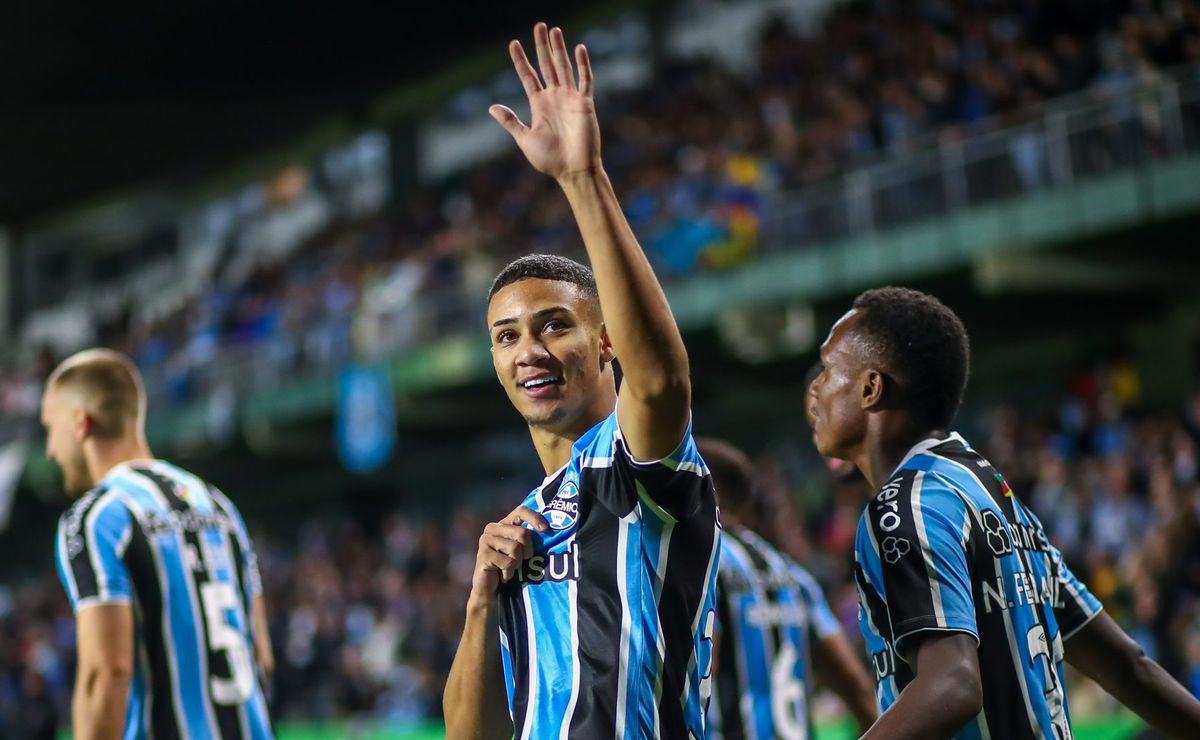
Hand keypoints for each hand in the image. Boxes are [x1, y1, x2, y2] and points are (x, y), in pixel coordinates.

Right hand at [469, 505, 548, 601]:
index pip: (521, 511)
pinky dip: (509, 572)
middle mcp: (493, 528)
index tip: (545, 529)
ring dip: (517, 564)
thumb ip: (529, 539)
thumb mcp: (521, 551)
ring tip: (509, 569)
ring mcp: (485, 540)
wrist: (491, 590)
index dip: (534, 518)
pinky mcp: (483, 554)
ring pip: (515, 548)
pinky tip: (502, 575)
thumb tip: (548, 531)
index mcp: (504, 524)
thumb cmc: (509, 568)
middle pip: (522, 533)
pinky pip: (508, 562)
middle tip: (521, 561)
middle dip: (527, 551)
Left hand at [490, 23, 600, 180]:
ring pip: (564, 67)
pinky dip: (583, 64)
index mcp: (538, 105)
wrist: (573, 170)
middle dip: (542, 46)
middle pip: (546, 65)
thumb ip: (511, 121)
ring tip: (554, 30)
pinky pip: (585, 80)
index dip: (520, 60)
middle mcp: (554, 98)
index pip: (528, 76)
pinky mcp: (585, 104)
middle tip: (539, 26)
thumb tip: (492, 107)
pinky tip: (579, 48)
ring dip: (559, 49)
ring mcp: (570, 99)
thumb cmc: (549, 160)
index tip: (514, 43)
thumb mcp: (525, 139)